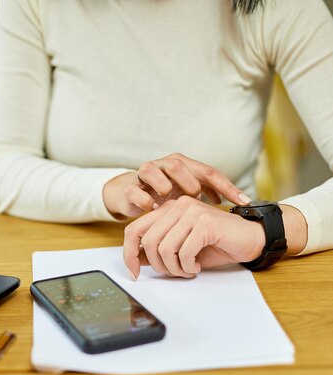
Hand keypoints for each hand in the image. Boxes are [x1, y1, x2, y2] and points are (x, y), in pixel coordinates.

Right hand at [103, 153, 251, 217]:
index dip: (228, 187)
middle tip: (194, 199)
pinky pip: (135, 190)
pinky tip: (153, 210)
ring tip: (169, 203)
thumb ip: (208, 193)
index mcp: (184, 165)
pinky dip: (145, 200)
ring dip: (163, 187)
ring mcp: (145, 173)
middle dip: (189, 183)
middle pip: (178, 165)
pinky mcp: (130, 186)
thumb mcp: (188, 192)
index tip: (244, 203)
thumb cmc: (165, 194)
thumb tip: (236, 200)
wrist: (132, 194)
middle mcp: (164, 164)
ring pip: (153, 171)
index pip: (209, 172)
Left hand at [123, 196, 265, 278]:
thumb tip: (135, 260)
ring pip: (165, 248)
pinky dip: (188, 267)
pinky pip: (184, 252)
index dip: (128, 253)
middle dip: (159, 266)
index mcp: (168, 209)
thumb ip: (158, 251)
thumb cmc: (217, 244)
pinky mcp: (205, 222)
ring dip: (175, 268)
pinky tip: (196, 267)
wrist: (251, 239)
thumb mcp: (181, 250)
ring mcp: (192, 212)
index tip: (133, 273)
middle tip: (175, 273)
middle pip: (148, 242)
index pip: (134, 229)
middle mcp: (177, 205)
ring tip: (187, 271)